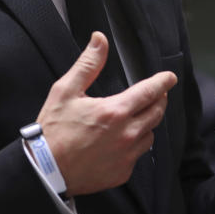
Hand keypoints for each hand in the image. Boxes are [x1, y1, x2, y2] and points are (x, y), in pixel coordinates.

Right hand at [36, 32, 177, 196]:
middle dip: (159, 100)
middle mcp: (126, 134)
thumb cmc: (54, 131)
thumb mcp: (66, 91)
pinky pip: (138, 155)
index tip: (170, 78)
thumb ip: (88, 64)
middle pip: (157, 112)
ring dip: (147, 124)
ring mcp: (126, 155)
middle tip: (155, 95)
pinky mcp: (122, 172)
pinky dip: (134, 146)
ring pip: (150, 134)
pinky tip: (121, 142)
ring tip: (136, 118)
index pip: (150, 91)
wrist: (44, 170)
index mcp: (115, 111)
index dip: (163, 81)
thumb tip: (100, 40)